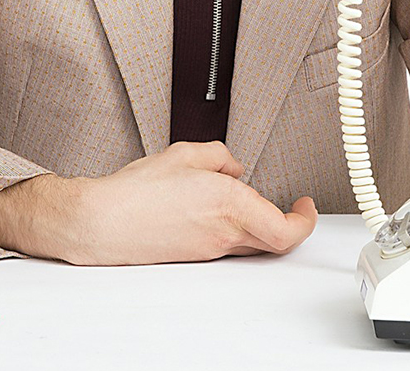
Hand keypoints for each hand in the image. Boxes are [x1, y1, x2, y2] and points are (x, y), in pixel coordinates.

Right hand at [53, 141, 316, 264]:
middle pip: (276, 241)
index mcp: (230, 204)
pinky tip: (214, 210)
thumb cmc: (136, 192)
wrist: (103, 222)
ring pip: (252, 243)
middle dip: (288, 223)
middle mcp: (225, 233)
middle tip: (291, 207)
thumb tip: (233, 167)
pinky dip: (234, 228)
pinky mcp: (195, 255)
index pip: (287, 229)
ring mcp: (210, 249)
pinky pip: (228, 244)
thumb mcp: (184, 153)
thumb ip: (219, 156)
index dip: (305, 220)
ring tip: (246, 200)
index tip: (305, 205)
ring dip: (259, 224)